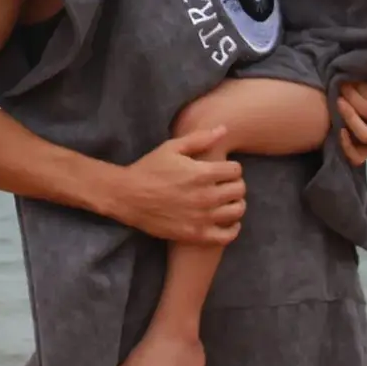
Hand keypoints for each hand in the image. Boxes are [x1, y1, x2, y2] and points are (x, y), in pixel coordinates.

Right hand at [113, 126, 246, 244]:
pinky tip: (225, 221)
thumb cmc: (149, 169)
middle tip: (224, 184)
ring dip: (235, 204)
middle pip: (239, 190)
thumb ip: (200, 138)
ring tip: (225, 201)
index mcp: (202, 173)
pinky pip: (226, 236)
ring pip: (237, 211)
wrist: (127, 197)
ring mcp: (202, 218)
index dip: (231, 168)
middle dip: (234, 184)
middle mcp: (206, 196)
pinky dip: (232, 228)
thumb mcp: (172, 148)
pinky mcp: (195, 235)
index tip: (223, 170)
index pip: (236, 170)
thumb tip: (224, 129)